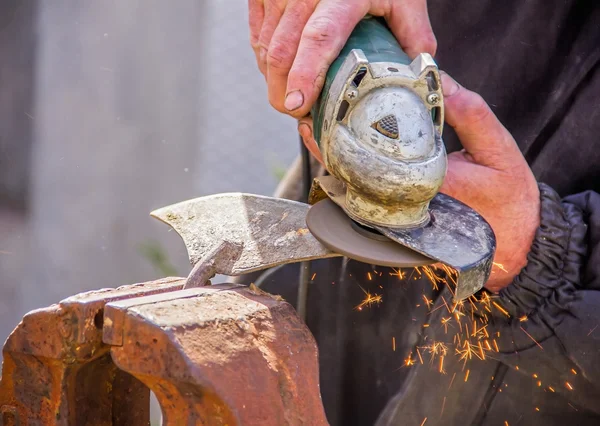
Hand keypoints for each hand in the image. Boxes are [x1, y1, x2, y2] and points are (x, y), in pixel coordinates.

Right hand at [248, 0, 435, 116]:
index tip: (298, 105)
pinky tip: (283, 75)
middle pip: (282, 52)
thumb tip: (432, 91)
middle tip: (300, 117)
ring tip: (296, 99)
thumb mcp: (404, 2)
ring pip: (265, 50)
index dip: (305, 75)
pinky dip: (267, 65)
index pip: (319, 38)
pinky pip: (257, 39)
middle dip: (284, 94)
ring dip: (276, 82)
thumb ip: (416, 42)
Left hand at [299, 72, 540, 291]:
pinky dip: (353, 184)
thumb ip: (469, 113)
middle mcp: (407, 207)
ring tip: (319, 139)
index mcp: (429, 183)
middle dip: (333, 151)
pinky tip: (343, 164)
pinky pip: (368, 206)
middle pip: (357, 177)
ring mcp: (401, 222)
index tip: (329, 113)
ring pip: (357, 194)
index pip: (377, 157)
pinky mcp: (401, 229)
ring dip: (337, 167)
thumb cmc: (509, 200)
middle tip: (312, 125)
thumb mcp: (498, 149)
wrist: (515, 246)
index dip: (348, 135)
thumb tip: (438, 80)